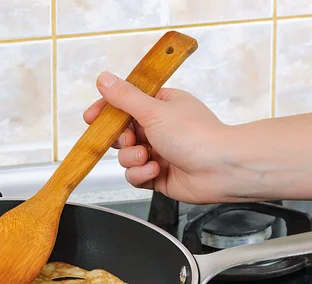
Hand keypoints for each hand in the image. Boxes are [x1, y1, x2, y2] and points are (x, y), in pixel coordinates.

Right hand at [83, 71, 263, 203]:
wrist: (219, 169)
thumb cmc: (196, 135)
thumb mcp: (154, 110)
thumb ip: (125, 97)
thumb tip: (104, 79)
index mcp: (161, 105)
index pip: (125, 104)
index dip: (106, 112)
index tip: (91, 117)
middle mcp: (159, 128)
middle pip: (121, 133)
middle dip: (122, 139)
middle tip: (130, 139)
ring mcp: (159, 153)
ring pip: (126, 157)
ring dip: (133, 158)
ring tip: (149, 157)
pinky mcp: (158, 175)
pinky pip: (135, 175)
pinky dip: (142, 174)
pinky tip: (156, 171)